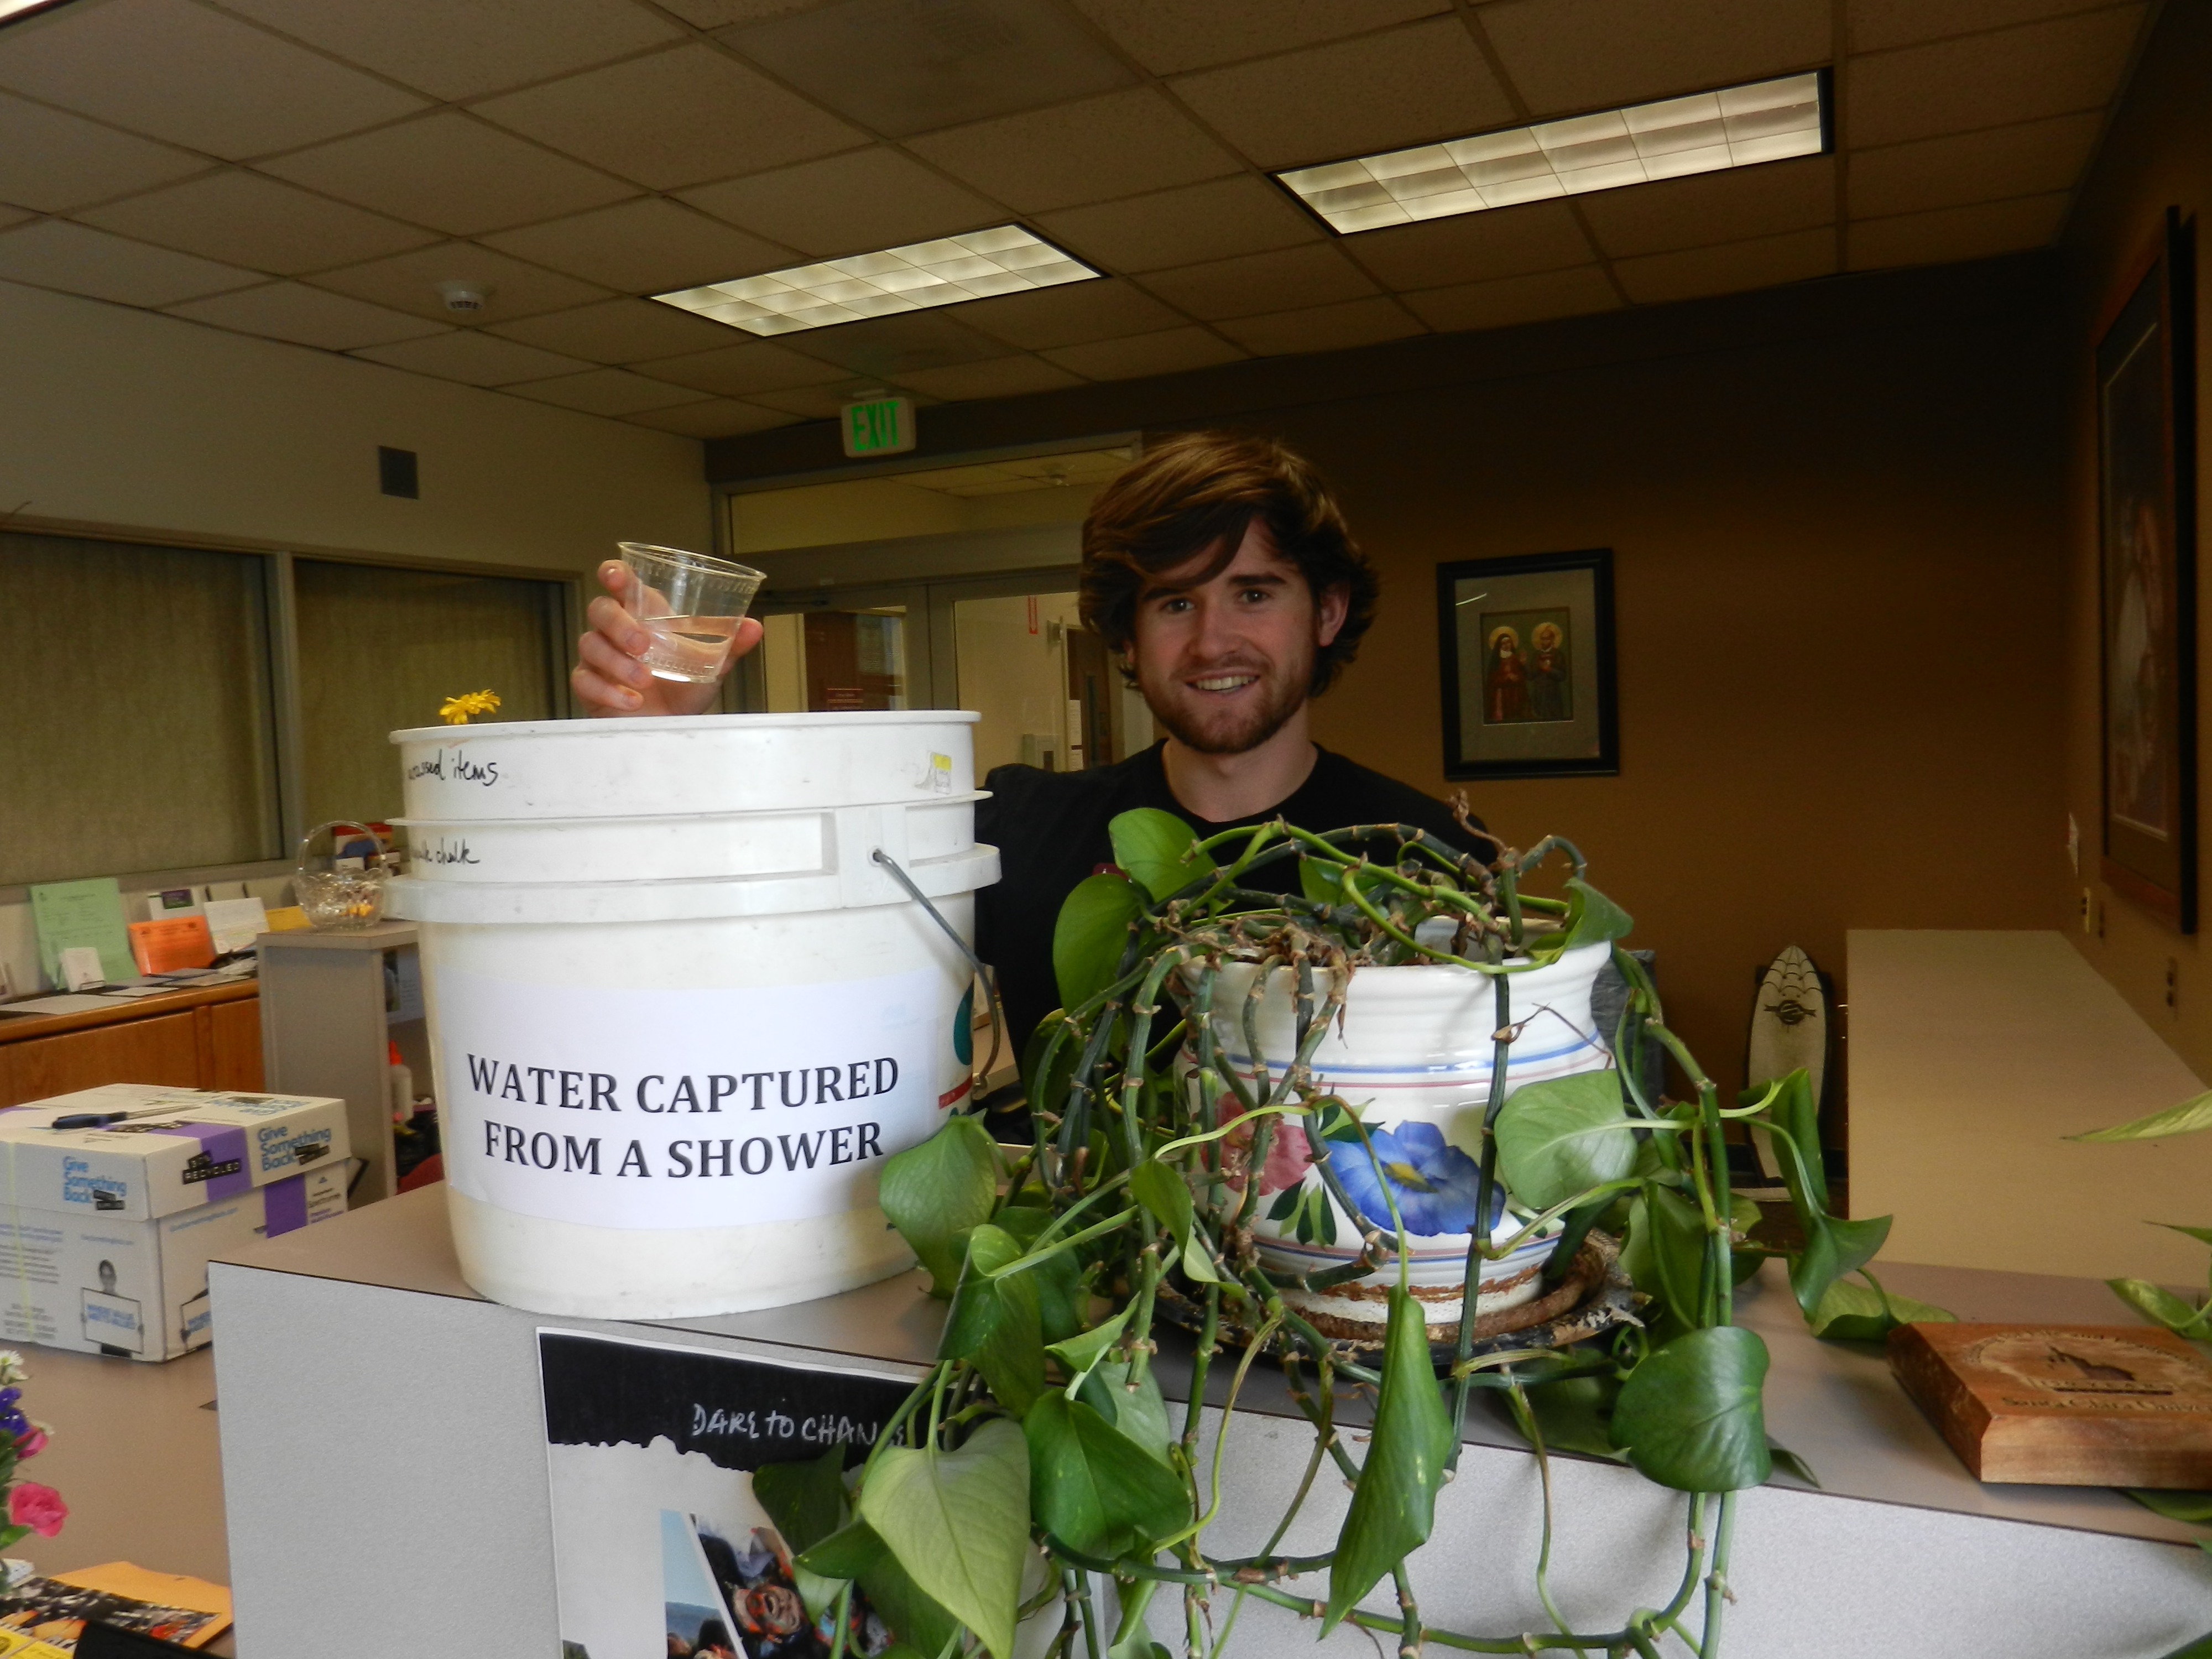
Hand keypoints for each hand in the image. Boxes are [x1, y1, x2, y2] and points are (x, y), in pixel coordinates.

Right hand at [571, 560, 762, 716]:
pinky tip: (632, 701)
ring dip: (618, 662)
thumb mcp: (711, 665)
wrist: (673, 725)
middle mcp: (615, 631)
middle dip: (619, 625)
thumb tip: (755, 626)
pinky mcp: (590, 685)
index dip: (614, 573)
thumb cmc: (684, 687)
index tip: (615, 575)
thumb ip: (730, 644)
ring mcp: (599, 657)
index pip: (621, 584)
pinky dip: (609, 691)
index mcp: (642, 615)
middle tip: (642, 644)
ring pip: (591, 644)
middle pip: (600, 610)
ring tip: (645, 680)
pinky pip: (585, 680)